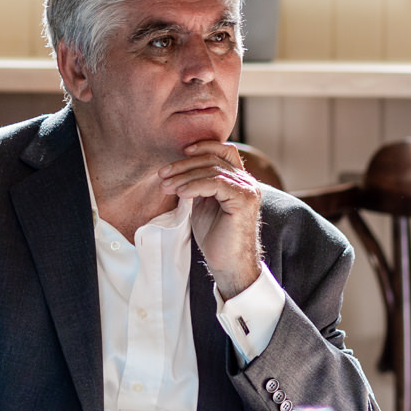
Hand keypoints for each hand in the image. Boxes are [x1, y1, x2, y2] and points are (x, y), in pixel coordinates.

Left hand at [160, 141, 263, 296]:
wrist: (228, 264)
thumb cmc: (216, 238)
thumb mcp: (203, 205)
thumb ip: (198, 186)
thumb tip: (179, 171)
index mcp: (238, 180)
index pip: (223, 151)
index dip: (203, 146)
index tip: (181, 152)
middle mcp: (246, 182)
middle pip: (213, 159)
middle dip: (184, 165)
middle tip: (162, 174)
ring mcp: (247, 190)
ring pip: (212, 170)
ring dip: (184, 176)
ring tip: (166, 187)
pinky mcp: (244, 200)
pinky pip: (216, 183)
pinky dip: (195, 185)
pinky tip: (181, 193)